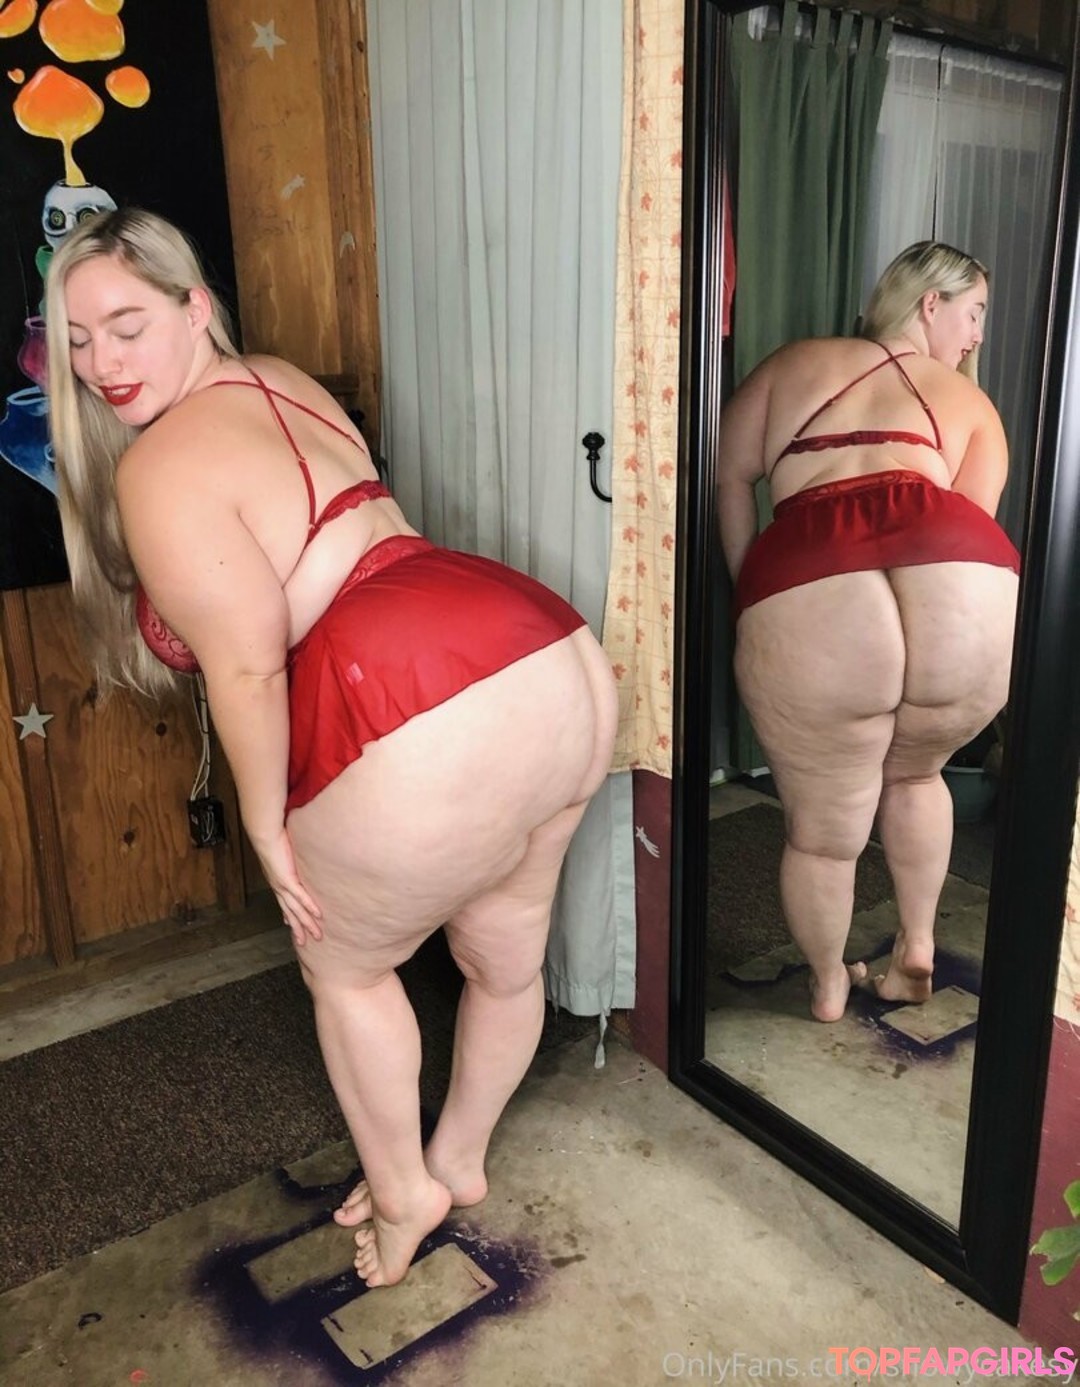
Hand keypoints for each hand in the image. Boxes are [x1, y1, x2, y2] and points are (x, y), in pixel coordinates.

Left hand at [254, 826, 322, 945]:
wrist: (264, 835)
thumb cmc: (273, 839)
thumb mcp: (282, 852)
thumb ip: (289, 857)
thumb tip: (294, 856)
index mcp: (276, 882)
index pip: (283, 903)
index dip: (288, 916)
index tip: (290, 925)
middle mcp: (278, 888)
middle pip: (290, 913)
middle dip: (298, 929)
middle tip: (305, 942)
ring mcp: (282, 886)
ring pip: (296, 910)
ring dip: (307, 924)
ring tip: (317, 935)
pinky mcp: (288, 880)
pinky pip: (301, 897)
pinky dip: (309, 907)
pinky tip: (318, 915)